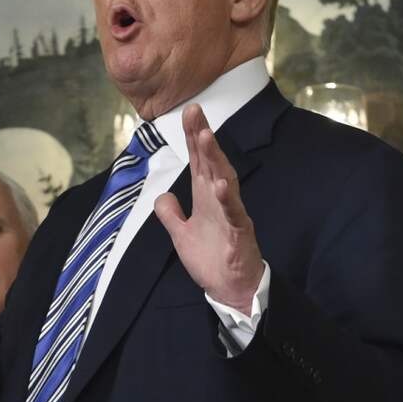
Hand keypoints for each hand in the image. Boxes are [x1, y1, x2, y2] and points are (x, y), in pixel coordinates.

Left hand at [154, 104, 264, 314]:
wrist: (231, 290)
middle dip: (203, 136)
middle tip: (195, 111)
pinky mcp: (239, 233)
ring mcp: (231, 214)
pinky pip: (234, 213)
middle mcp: (220, 199)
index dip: (194, 138)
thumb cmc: (212, 260)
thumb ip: (171, 215)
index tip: (189, 113)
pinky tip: (221, 185)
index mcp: (206, 197)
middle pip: (211, 162)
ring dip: (215, 159)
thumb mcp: (181, 235)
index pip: (199, 161)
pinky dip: (227, 199)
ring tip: (206, 137)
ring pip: (224, 180)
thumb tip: (163, 196)